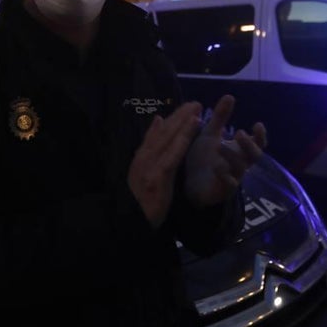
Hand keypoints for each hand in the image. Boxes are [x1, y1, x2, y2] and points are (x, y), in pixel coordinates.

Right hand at [128, 102, 201, 227]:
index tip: (185, 107)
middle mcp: (143, 158)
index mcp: (141, 158)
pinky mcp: (157, 177)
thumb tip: (157, 120)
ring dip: (183, 123)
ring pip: (168, 140)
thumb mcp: (144, 173)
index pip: (156, 133)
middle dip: (179, 116)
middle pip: (163, 132)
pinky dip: (182, 139)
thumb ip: (150, 148)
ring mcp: (149, 167)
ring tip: (196, 109)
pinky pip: (172, 155)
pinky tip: (192, 128)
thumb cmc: (140, 202)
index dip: (171, 119)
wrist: (130, 223)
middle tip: (195, 103)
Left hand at [184, 95, 266, 209]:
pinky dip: (224, 174)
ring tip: (221, 146)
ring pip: (240, 168)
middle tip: (240, 133)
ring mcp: (233, 177)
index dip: (261, 135)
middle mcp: (240, 163)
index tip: (258, 124)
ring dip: (232, 156)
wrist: (189, 182)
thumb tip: (230, 96)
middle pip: (255, 156)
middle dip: (249, 145)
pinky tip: (217, 166)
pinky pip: (229, 184)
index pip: (258, 143)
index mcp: (240, 150)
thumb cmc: (204, 157)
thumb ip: (220, 117)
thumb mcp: (211, 134)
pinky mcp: (223, 189)